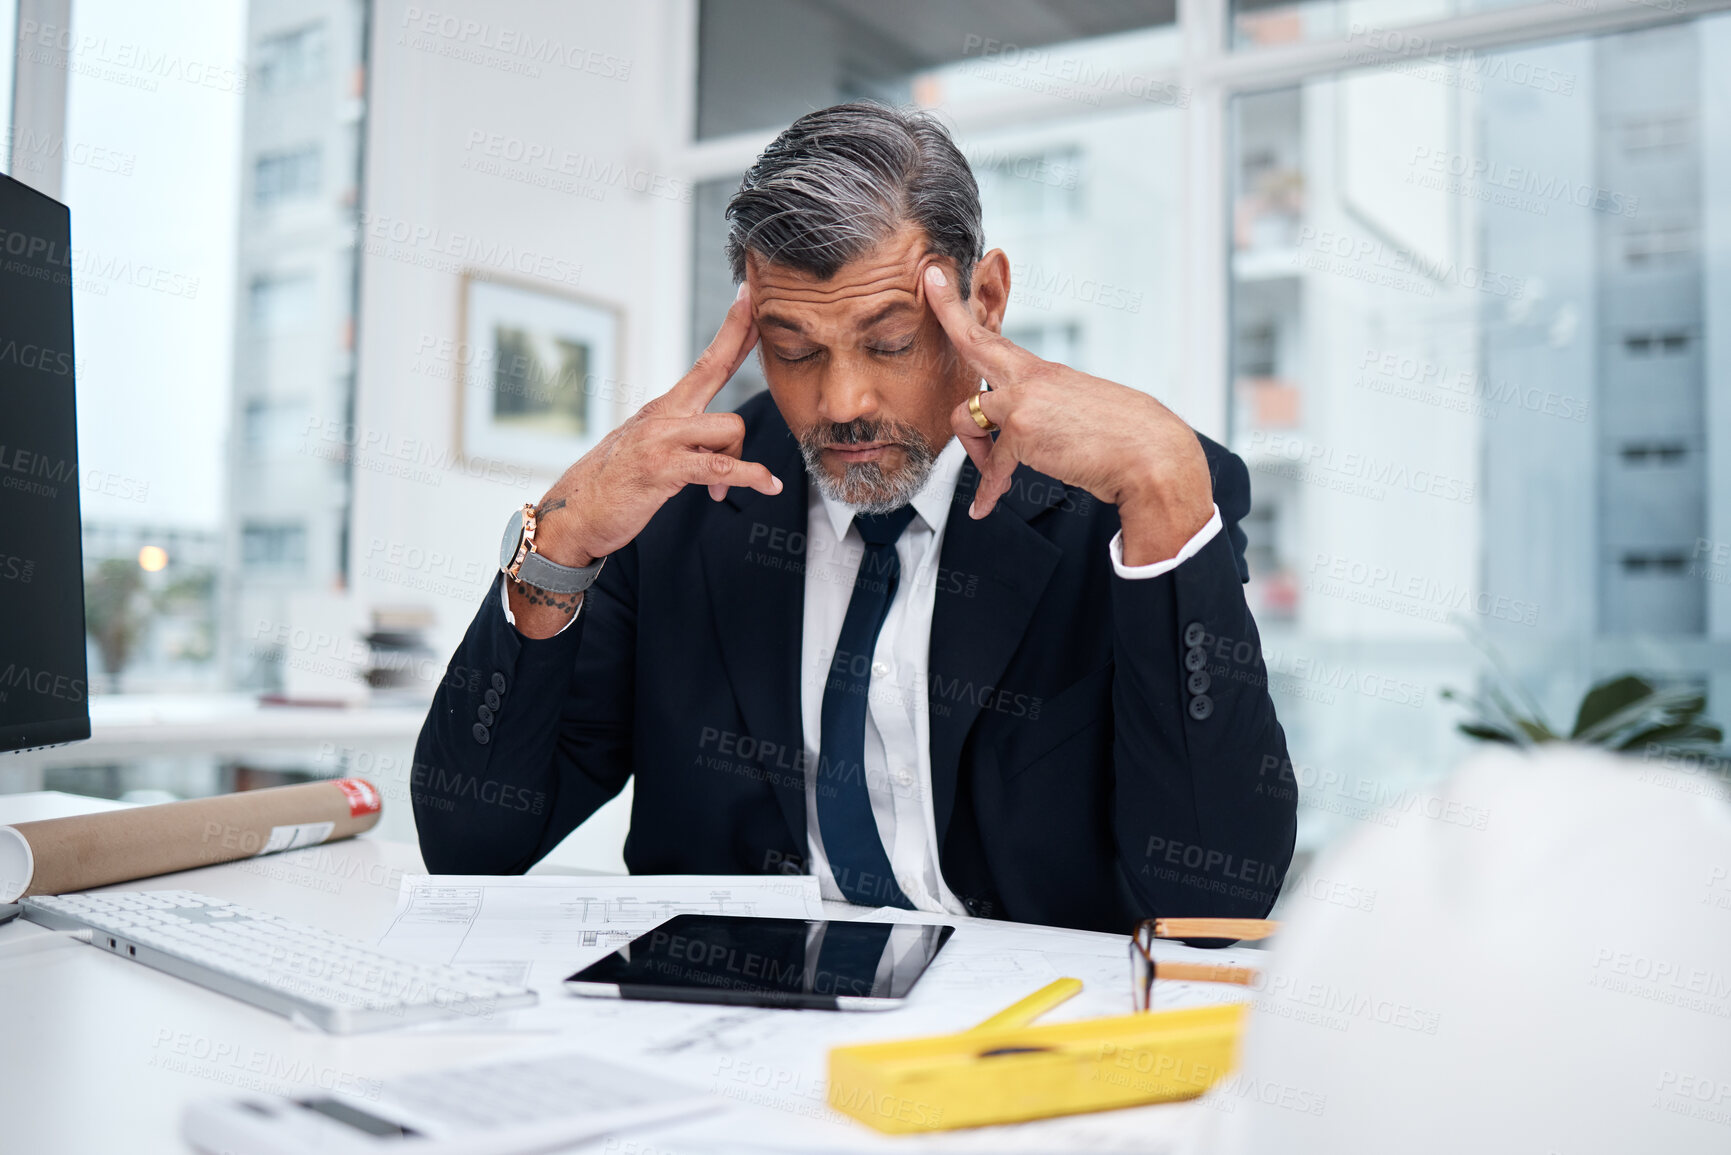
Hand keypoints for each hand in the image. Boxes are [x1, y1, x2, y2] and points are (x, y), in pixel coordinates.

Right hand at [507, 285, 781, 635]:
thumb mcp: (652, 452)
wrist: (575, 515)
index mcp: (664, 410)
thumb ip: (685, 440)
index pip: (706, 362)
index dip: (730, 331)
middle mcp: (663, 416)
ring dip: (740, 460)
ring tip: (725, 488)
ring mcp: (661, 439)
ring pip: (727, 427)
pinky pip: (722, 467)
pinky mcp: (663, 469)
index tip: (748, 300)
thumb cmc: (615, 486)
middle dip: (739, 338)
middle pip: (712, 368)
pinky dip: (752, 477)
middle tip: (760, 310)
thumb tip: (718, 445)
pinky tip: (770, 485)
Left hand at [923, 263, 1212, 564]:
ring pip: (967, 418)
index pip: (994, 337)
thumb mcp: (1078, 409)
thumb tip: (1021, 430)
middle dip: (948, 311)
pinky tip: (984, 506)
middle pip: (973, 342)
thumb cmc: (1122, 438)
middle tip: (930, 281)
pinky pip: (991, 467)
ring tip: (998, 474)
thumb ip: (1043, 409)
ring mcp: (1023, 402)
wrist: (1150, 454)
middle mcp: (1029, 379)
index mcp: (1042, 372)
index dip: (961, 307)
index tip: (940, 276)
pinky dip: (989, 490)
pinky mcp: (1022, 432)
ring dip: (977, 453)